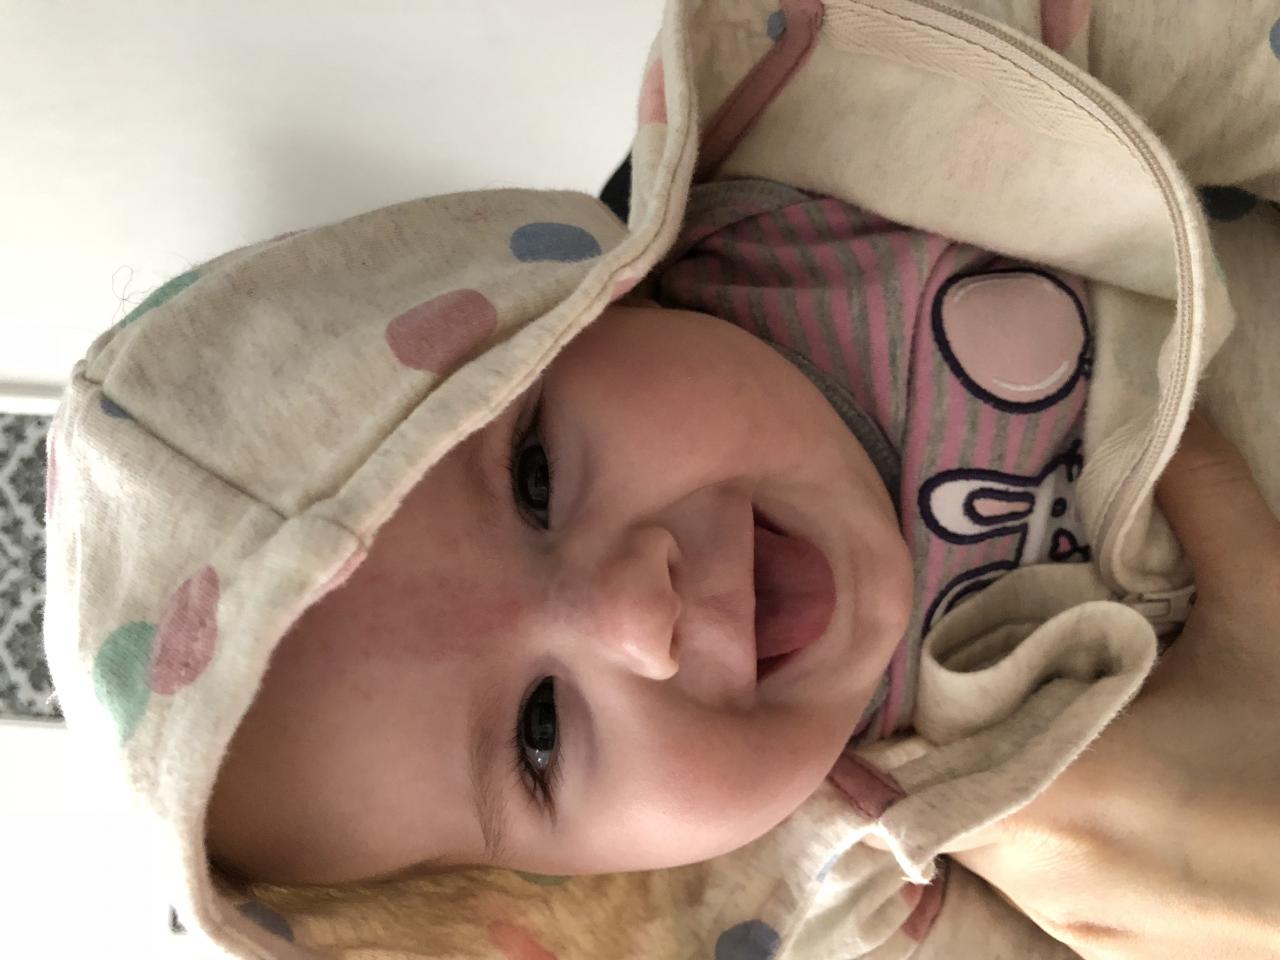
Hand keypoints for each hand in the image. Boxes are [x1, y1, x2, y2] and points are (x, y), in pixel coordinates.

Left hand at [948, 411, 1279, 957]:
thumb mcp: (1270, 606)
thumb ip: (1203, 499)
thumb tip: (1164, 406)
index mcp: (1053, 787)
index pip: (912, 733)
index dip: (917, 680)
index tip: (942, 633)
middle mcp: (1037, 871)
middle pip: (938, 775)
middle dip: (959, 716)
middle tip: (1005, 660)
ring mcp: (1065, 923)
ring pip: (973, 828)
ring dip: (992, 771)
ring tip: (1053, 716)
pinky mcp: (1096, 954)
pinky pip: (1023, 878)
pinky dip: (1033, 829)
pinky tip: (1091, 785)